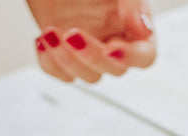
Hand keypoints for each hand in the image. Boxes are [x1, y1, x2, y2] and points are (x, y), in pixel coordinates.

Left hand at [28, 0, 154, 83]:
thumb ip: (133, 3)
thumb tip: (144, 28)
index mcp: (132, 24)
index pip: (144, 55)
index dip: (130, 58)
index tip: (111, 48)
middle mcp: (114, 39)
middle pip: (115, 70)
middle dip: (92, 56)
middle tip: (72, 34)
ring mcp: (90, 47)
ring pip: (89, 76)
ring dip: (67, 61)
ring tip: (51, 33)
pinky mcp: (65, 51)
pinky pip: (62, 74)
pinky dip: (49, 63)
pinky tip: (43, 40)